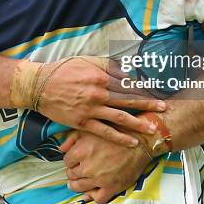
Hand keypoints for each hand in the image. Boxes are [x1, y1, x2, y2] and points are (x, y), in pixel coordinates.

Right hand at [37, 56, 165, 146]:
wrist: (40, 86)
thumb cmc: (63, 70)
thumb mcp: (86, 60)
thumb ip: (107, 66)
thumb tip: (126, 72)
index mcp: (101, 75)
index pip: (128, 83)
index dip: (143, 89)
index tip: (157, 92)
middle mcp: (99, 92)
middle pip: (129, 99)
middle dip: (148, 105)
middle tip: (164, 109)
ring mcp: (91, 109)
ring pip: (120, 117)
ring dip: (138, 123)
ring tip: (153, 129)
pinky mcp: (82, 122)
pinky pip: (104, 131)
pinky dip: (119, 138)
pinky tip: (131, 142)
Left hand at [61, 131, 149, 203]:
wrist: (139, 140)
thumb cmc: (116, 132)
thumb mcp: (92, 128)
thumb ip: (72, 138)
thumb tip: (60, 149)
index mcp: (81, 151)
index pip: (66, 161)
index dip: (71, 160)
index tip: (75, 160)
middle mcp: (88, 166)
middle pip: (71, 175)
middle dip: (74, 172)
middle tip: (80, 169)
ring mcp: (99, 179)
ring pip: (79, 188)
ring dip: (78, 185)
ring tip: (83, 180)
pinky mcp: (111, 187)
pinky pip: (96, 198)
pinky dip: (93, 195)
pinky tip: (94, 189)